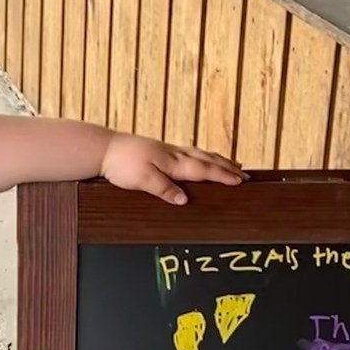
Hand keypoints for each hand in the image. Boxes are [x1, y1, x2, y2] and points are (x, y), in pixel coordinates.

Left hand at [99, 133, 243, 205]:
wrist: (104, 149)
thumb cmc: (122, 165)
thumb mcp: (143, 181)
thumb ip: (164, 190)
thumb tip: (184, 201)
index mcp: (173, 162)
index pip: (204, 169)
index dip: (223, 176)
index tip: (240, 181)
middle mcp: (174, 154)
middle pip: (207, 159)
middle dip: (227, 167)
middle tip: (245, 175)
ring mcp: (168, 151)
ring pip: (200, 154)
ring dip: (218, 160)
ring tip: (232, 165)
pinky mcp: (161, 150)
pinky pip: (190, 153)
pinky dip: (203, 157)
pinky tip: (202, 160)